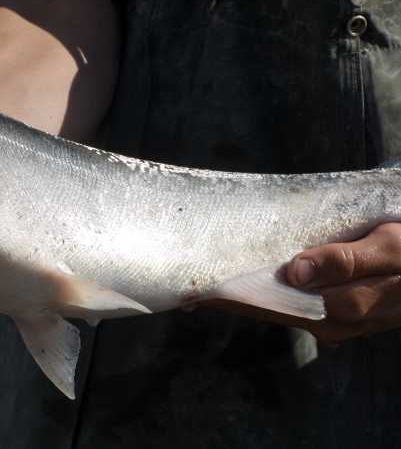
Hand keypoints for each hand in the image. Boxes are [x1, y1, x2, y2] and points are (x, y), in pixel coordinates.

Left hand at [206, 223, 400, 344]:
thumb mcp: (389, 248)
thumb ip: (345, 260)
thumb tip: (297, 271)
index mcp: (342, 308)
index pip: (271, 303)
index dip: (231, 296)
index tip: (196, 289)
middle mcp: (333, 322)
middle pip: (269, 309)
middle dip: (230, 298)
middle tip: (190, 284)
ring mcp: (336, 321)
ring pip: (280, 307)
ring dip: (246, 296)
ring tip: (209, 281)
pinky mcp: (340, 313)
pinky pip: (295, 304)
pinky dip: (269, 293)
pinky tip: (250, 282)